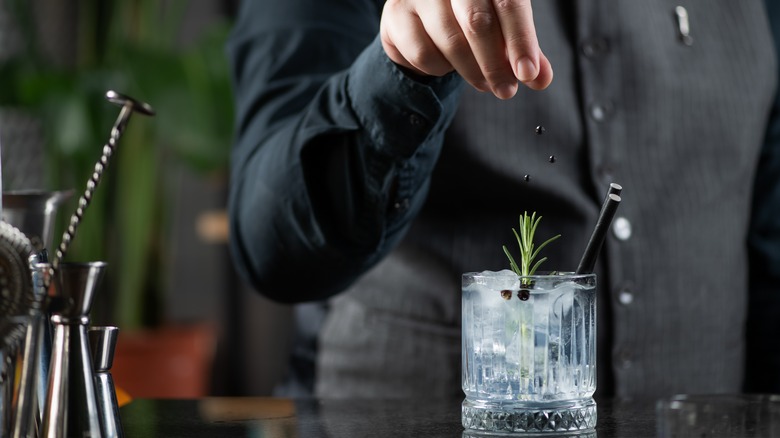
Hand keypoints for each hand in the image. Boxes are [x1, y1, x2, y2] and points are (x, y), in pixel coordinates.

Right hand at [380, 0, 552, 98]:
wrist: (418, 15)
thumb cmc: (467, 19)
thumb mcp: (502, 32)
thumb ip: (522, 51)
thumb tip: (541, 79)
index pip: (509, 3)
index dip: (521, 41)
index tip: (527, 74)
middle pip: (477, 23)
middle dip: (495, 65)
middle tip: (507, 91)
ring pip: (451, 42)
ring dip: (471, 72)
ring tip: (482, 82)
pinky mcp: (396, 14)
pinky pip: (424, 54)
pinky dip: (440, 69)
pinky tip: (447, 64)